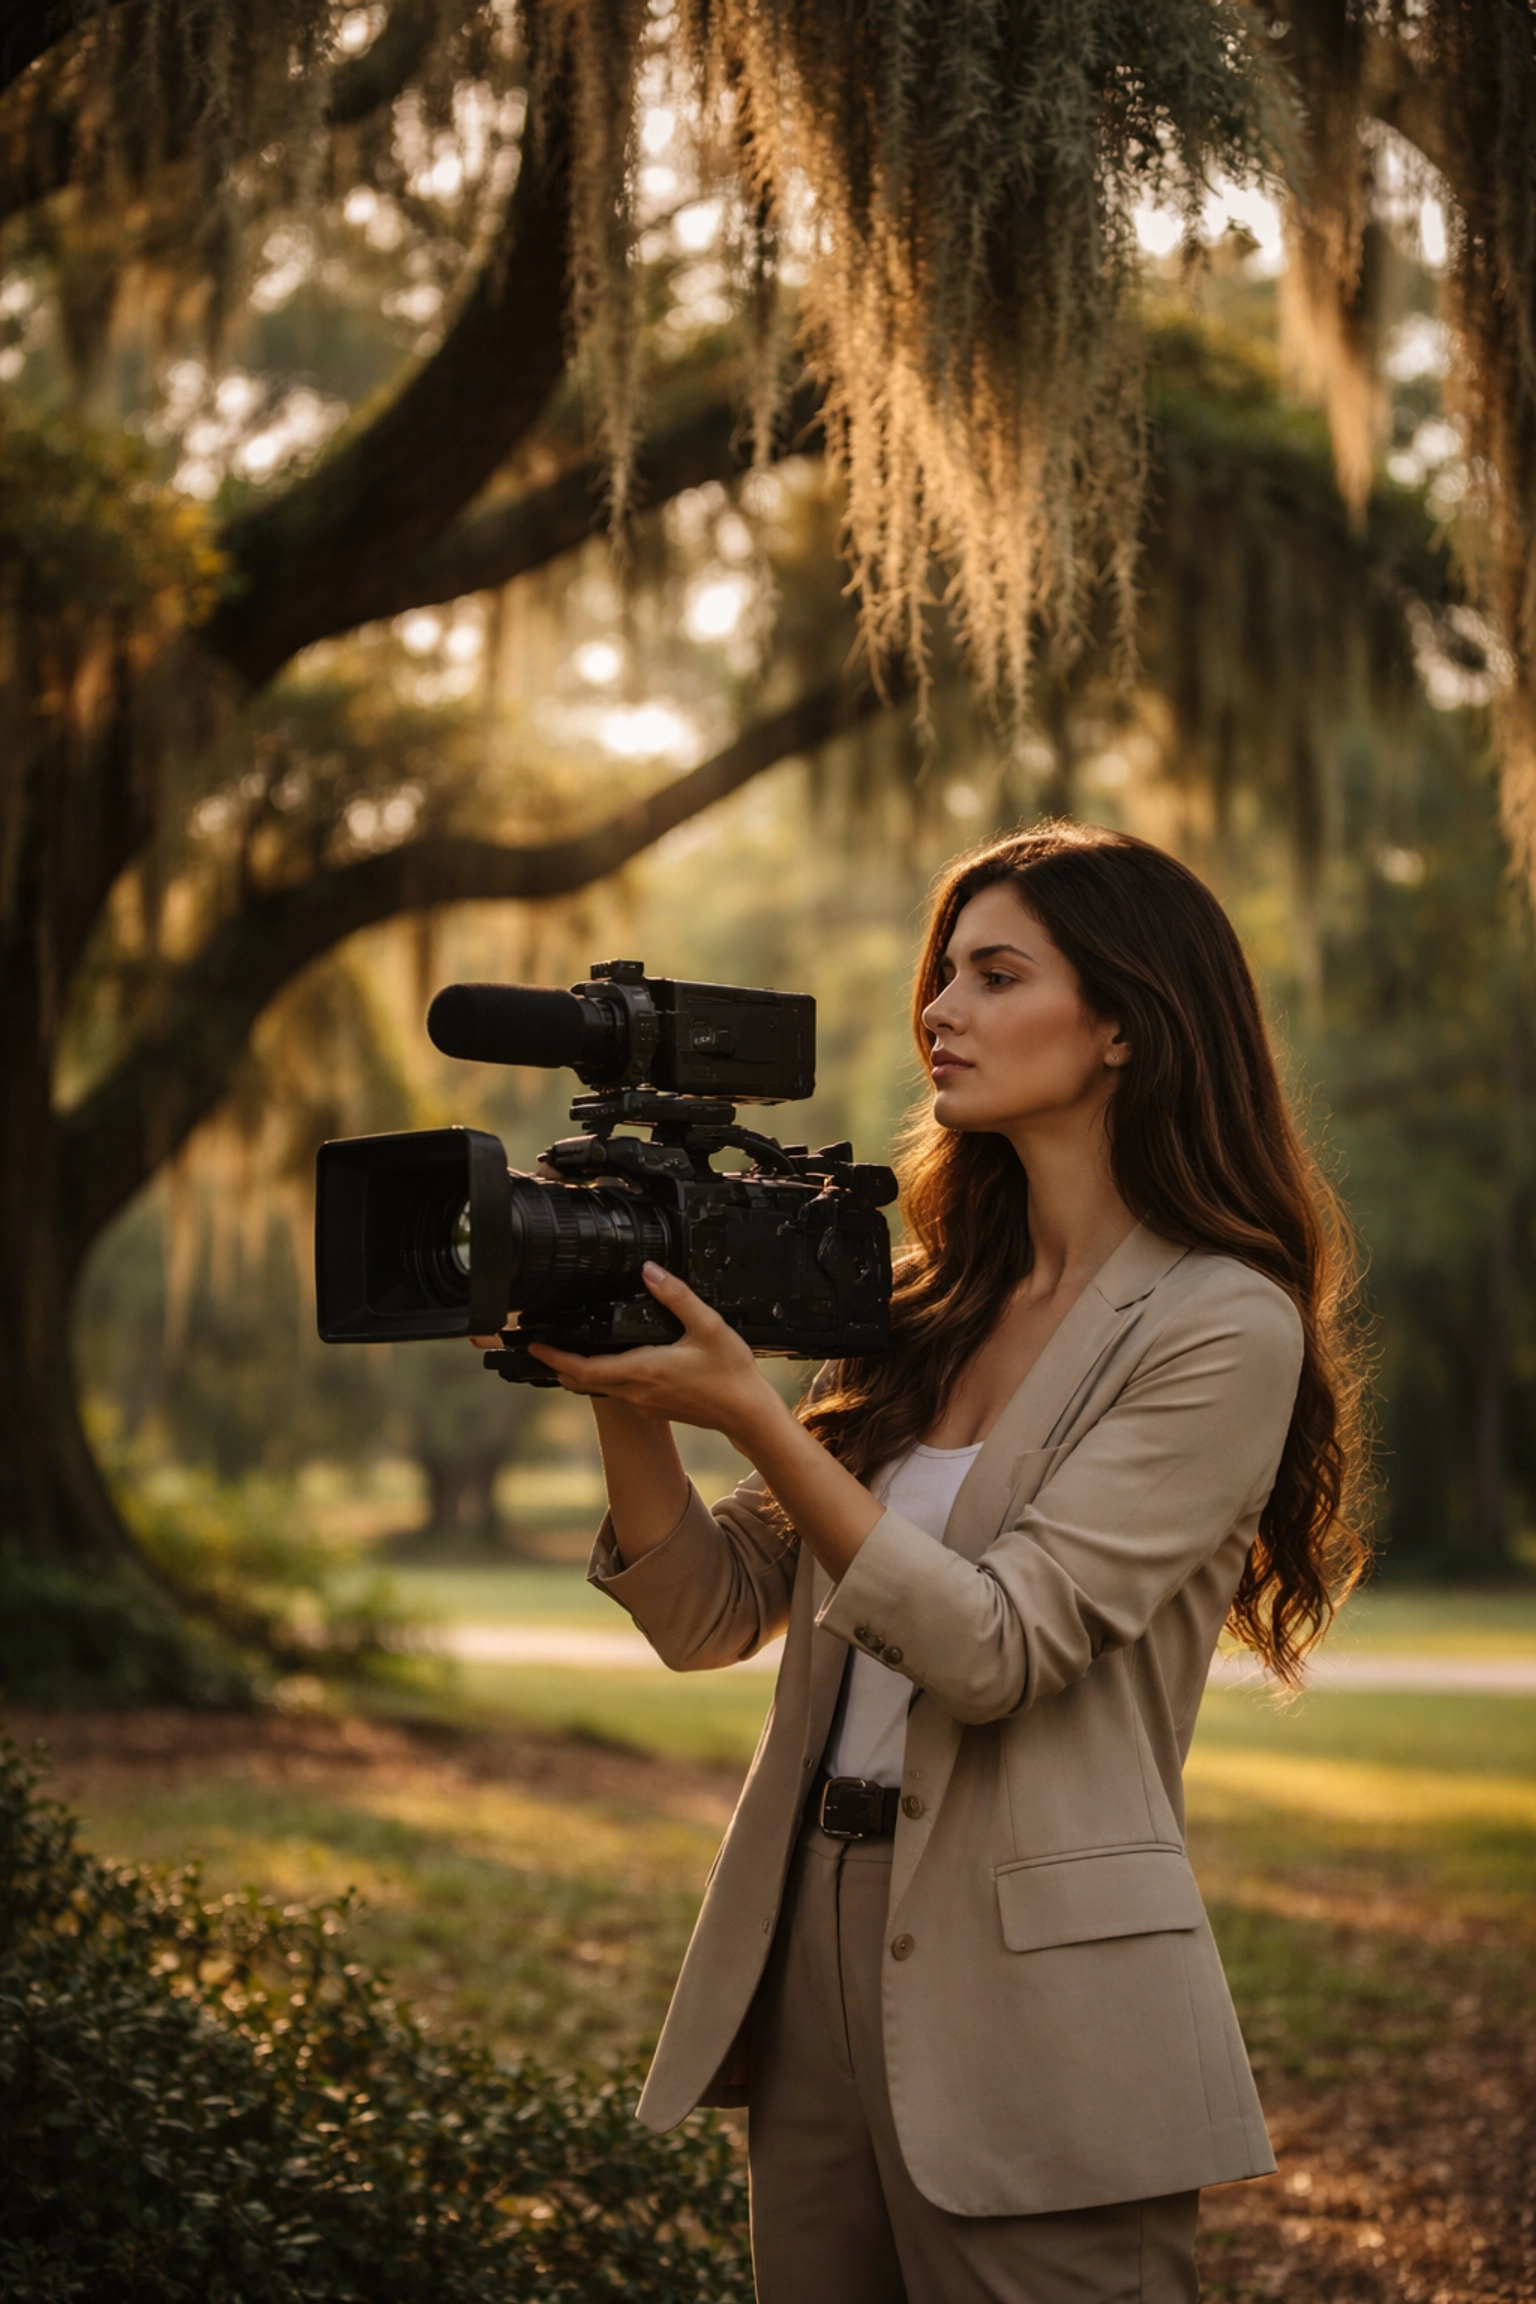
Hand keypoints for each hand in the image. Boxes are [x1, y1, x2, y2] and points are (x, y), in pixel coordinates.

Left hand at [526, 1263, 783, 1446]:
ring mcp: (646, 1403)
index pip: (585, 1368)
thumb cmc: (730, 1373)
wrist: (747, 1413)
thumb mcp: (707, 1325)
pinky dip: (606, 1378)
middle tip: (542, 1347)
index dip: (555, 1357)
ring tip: (570, 1352)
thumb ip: (676, 1296)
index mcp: (644, 1369)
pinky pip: (621, 1393)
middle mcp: (638, 1391)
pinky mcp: (656, 1408)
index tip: (535, 1346)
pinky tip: (616, 1363)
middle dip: (560, 1364)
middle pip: (584, 1381)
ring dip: (581, 1372)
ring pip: (601, 1388)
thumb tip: (649, 1270)